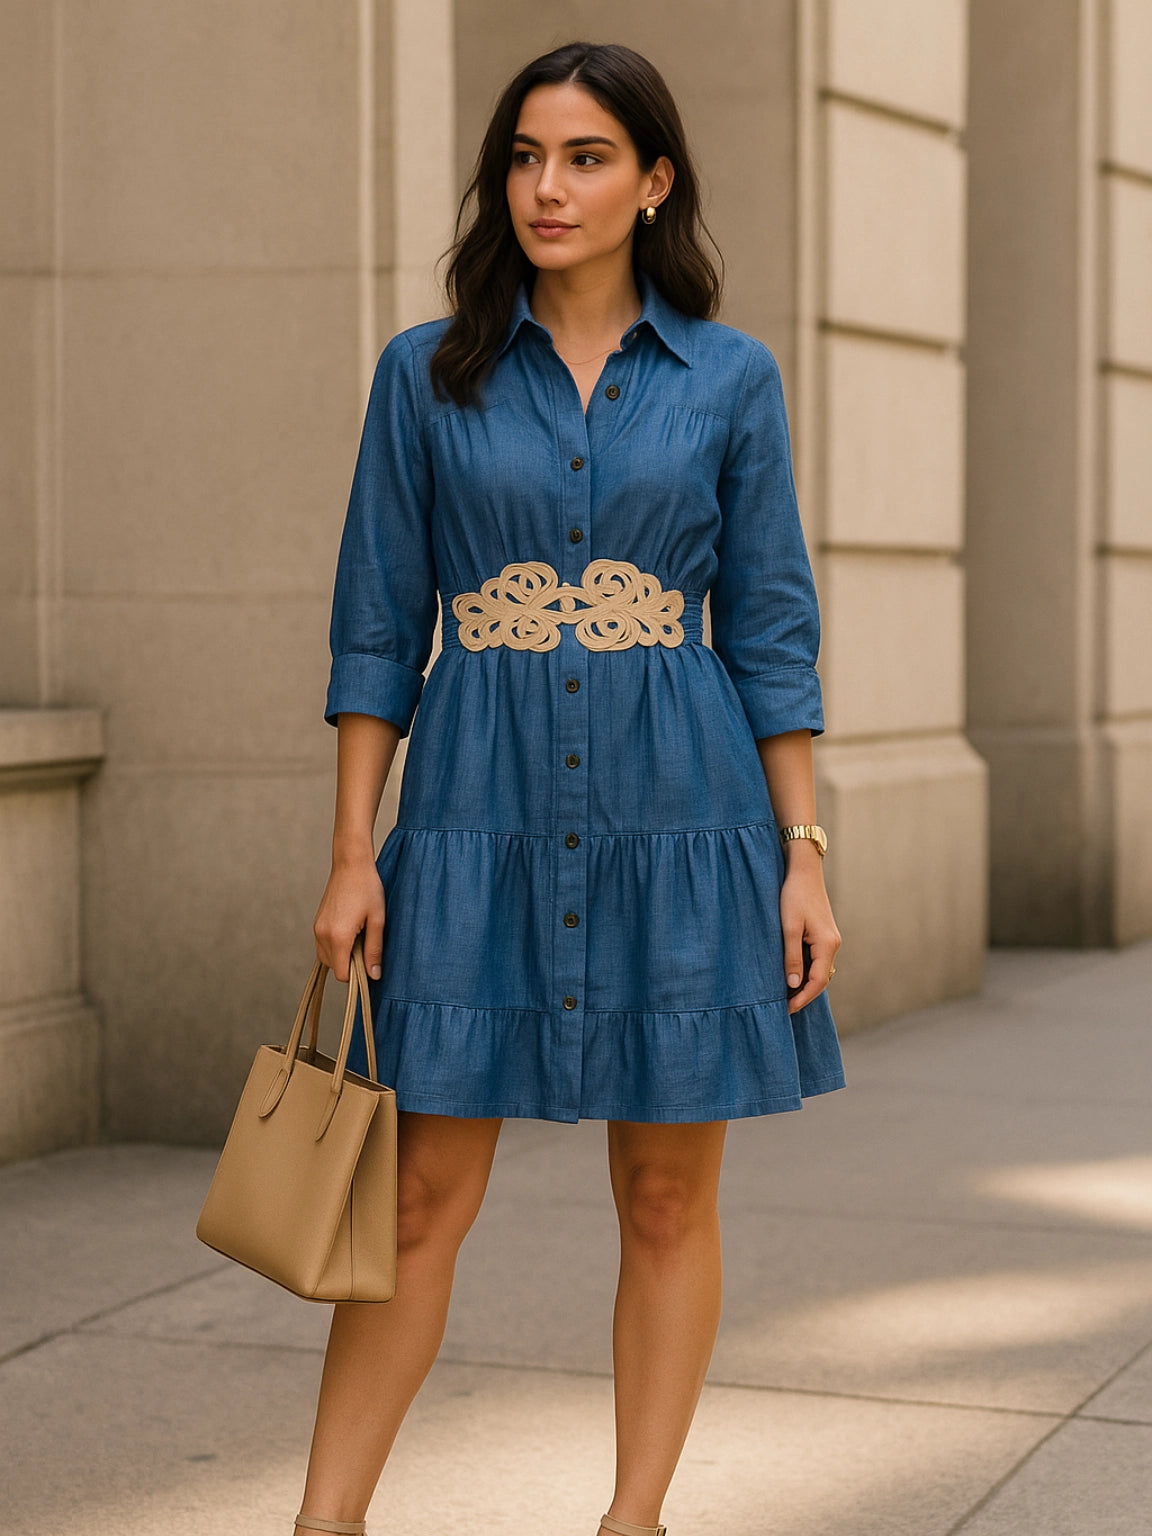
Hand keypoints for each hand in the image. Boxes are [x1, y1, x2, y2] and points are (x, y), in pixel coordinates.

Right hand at [312, 853, 385, 982]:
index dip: (357, 975)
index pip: (342, 974)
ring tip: (359, 934)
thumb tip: (374, 975)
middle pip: (334, 968)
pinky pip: (324, 946)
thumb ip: (374, 950)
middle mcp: (322, 935)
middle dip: (350, 964)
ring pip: (327, 958)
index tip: (369, 962)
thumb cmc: (368, 888)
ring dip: (343, 955)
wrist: (351, 864)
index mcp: (338, 936)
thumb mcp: (377, 920)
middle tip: (366, 942)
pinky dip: (336, 946)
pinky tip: (351, 930)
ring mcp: (317, 929)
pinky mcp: (316, 923)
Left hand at [779, 851, 840, 1013]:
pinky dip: (806, 971)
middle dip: (804, 995)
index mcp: (827, 945)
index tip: (786, 1010)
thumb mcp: (788, 927)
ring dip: (805, 984)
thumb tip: (792, 985)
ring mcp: (830, 940)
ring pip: (819, 970)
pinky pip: (817, 960)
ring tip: (785, 995)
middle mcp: (833, 945)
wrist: (804, 871)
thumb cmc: (794, 896)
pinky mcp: (824, 935)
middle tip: (784, 1007)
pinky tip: (792, 975)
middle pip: (821, 979)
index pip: (817, 982)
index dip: (802, 998)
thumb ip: (791, 957)